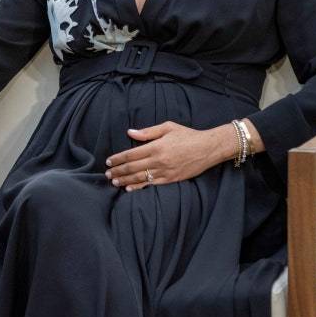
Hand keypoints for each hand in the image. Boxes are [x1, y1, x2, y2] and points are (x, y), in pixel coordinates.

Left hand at [103, 122, 230, 190]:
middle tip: (107, 174)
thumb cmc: (188, 135)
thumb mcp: (168, 127)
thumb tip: (130, 132)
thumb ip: (147, 132)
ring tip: (114, 182)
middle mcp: (159, 160)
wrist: (208, 148)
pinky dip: (139, 187)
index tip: (108, 161)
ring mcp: (165, 171)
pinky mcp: (171, 179)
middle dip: (118, 171)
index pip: (131, 154)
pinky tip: (130, 189)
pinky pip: (152, 184)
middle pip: (132, 167)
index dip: (118, 158)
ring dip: (125, 180)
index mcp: (156, 146)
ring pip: (140, 178)